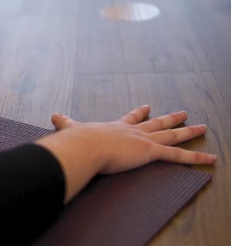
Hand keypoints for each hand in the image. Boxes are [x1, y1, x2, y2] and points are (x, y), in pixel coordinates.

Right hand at [36, 105, 215, 202]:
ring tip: (203, 127)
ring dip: (188, 132)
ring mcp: (144, 141)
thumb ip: (65, 122)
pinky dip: (195, 157)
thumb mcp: (72, 129)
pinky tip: (211, 158)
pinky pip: (177, 156)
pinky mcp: (150, 152)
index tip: (148, 107)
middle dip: (170, 119)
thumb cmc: (78, 141)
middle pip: (157, 124)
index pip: (132, 118)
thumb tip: (53, 114)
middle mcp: (133, 132)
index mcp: (117, 128)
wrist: (83, 145)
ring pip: (171, 136)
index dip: (140, 113)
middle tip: (183, 112)